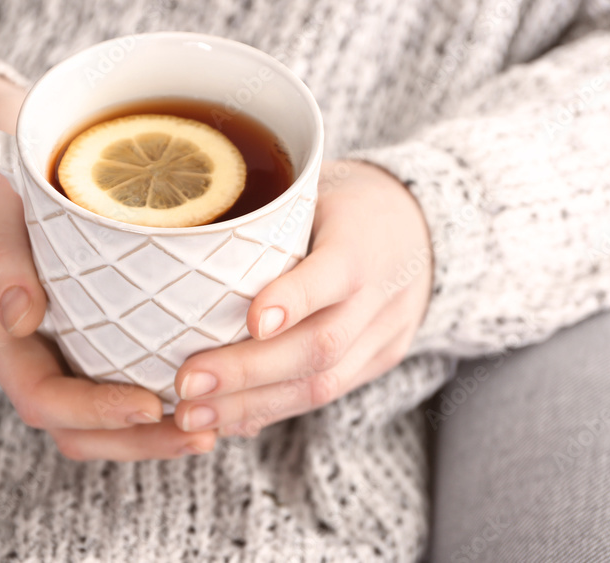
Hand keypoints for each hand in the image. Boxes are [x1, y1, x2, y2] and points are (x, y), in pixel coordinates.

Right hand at [0, 71, 216, 459]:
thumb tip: (19, 318)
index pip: (43, 397)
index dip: (95, 413)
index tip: (151, 404)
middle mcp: (28, 345)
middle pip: (76, 425)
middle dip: (137, 440)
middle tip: (202, 433)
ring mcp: (58, 339)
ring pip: (99, 412)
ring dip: (152, 430)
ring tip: (212, 425)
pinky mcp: (84, 324)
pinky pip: (116, 375)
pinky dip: (156, 391)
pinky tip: (204, 382)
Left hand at [171, 160, 432, 436]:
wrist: (424, 229)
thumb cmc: (346, 202)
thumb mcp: (316, 189)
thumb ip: (267, 217)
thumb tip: (185, 244)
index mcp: (365, 238)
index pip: (336, 272)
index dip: (295, 300)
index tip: (251, 322)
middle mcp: (383, 292)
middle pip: (321, 344)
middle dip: (248, 371)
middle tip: (186, 385)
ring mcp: (386, 334)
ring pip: (323, 384)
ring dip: (251, 405)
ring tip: (193, 416)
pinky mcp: (380, 360)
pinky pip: (327, 396)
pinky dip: (272, 409)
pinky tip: (226, 419)